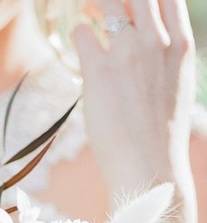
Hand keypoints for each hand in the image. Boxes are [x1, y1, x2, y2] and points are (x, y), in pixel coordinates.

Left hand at [72, 0, 195, 194]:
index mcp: (181, 47)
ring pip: (107, 2)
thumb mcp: (176, 87)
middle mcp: (156, 43)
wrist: (149, 169)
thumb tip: (153, 46)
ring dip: (93, 4)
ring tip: (87, 12)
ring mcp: (128, 54)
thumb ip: (166, 58)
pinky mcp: (99, 72)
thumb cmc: (159, 136)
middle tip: (103, 6)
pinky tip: (80, 42)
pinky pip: (82, 32)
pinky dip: (79, 33)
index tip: (131, 3)